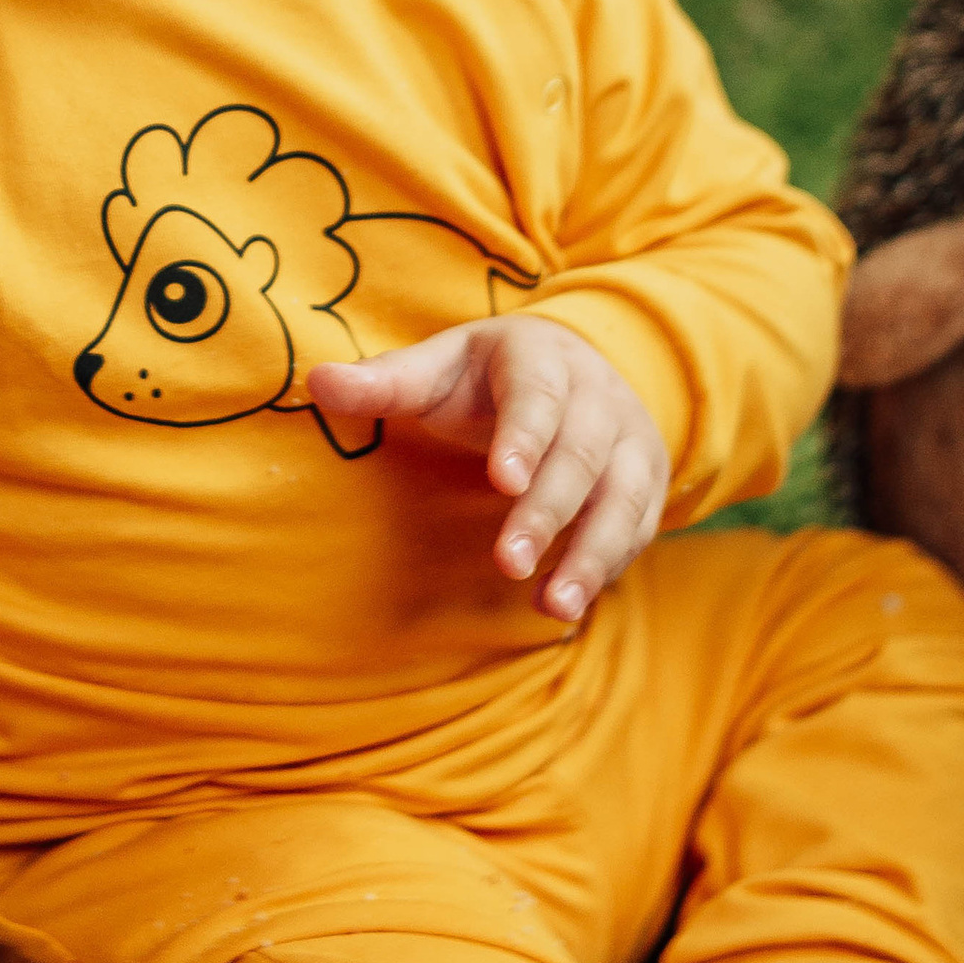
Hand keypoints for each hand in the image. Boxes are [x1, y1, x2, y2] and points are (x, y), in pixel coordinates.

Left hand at [310, 317, 669, 622]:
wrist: (572, 367)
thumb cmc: (485, 378)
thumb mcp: (437, 369)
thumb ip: (383, 383)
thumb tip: (318, 383)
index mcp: (540, 357)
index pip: (537, 394)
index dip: (524, 436)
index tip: (503, 481)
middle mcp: (595, 394)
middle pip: (580, 454)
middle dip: (548, 511)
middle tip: (509, 563)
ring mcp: (629, 439)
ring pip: (621, 496)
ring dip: (591, 552)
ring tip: (554, 605)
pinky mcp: (645, 482)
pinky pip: (637, 526)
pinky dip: (607, 567)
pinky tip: (565, 604)